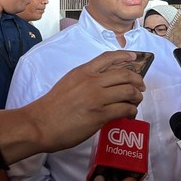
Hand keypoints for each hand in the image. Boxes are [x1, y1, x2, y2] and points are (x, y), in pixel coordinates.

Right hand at [27, 51, 145, 151]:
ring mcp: (97, 98)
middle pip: (125, 74)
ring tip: (136, 102)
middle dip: (137, 80)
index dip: (125, 56)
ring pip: (128, 91)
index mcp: (83, 71)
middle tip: (140, 87)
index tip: (134, 57)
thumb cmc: (51, 106)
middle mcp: (92, 81)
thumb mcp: (68, 82)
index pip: (108, 57)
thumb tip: (103, 84)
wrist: (40, 124)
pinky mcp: (100, 115)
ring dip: (137, 97)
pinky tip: (129, 115)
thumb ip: (85, 79)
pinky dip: (131, 111)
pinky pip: (124, 109)